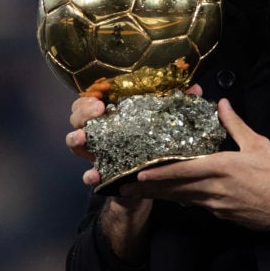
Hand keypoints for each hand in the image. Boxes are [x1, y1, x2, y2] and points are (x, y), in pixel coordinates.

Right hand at [66, 83, 204, 185]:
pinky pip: (87, 175)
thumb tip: (195, 89)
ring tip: (83, 137)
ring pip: (74, 141)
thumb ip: (176, 105)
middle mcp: (99, 131)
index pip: (91, 97)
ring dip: (76, 138)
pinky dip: (89, 175)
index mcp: (112, 114)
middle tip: (97, 109)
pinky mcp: (101, 175)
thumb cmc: (153, 144)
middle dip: (82, 112)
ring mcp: (96, 152)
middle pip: (77, 116)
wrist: (150, 181)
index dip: (90, 94)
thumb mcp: (163, 122)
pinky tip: (95, 174)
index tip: (100, 93)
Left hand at [121, 98, 269, 232]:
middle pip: (175, 189)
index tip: (139, 175)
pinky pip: (195, 205)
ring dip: (159, 196)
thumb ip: (235, 125)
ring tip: (137, 193)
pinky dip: (179, 200)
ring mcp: (216, 204)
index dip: (159, 174)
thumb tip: (221, 104)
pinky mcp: (221, 214)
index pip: (183, 171)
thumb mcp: (258, 144)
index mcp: (221, 168)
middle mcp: (214, 189)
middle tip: (125, 188)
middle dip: (149, 189)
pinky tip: (169, 196)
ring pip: (181, 199)